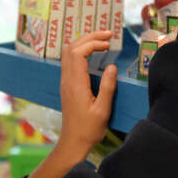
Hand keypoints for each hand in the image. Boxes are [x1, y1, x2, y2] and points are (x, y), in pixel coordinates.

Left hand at [58, 30, 117, 158]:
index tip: (108, 43)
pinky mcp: (67, 85)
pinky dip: (81, 51)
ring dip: (84, 42)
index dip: (93, 43)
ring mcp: (65, 82)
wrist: (73, 142)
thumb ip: (107, 87)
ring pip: (69, 52)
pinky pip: (70, 60)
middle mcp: (67, 80)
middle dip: (89, 37)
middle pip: (71, 48)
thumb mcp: (103, 110)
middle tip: (108, 34)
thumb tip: (111, 66)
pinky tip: (93, 53)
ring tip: (102, 40)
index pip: (78, 53)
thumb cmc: (89, 129)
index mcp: (75, 84)